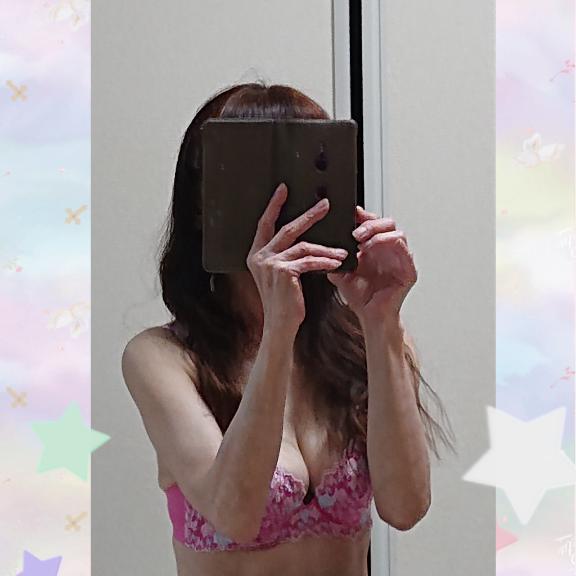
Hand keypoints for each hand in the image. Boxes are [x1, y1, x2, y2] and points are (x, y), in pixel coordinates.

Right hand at [247, 183, 348, 333]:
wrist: (279, 324)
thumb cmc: (283, 302)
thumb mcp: (279, 275)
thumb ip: (284, 256)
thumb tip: (305, 239)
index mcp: (256, 255)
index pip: (265, 224)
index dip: (274, 206)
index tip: (283, 189)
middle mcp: (259, 256)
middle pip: (287, 228)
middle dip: (309, 215)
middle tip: (325, 204)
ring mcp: (270, 264)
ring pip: (303, 246)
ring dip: (326, 248)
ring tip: (343, 250)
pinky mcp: (284, 272)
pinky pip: (309, 261)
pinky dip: (325, 261)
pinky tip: (337, 263)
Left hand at [327, 206, 416, 321]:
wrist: (369, 317)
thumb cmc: (360, 297)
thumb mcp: (341, 272)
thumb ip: (336, 257)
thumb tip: (324, 244)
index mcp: (377, 249)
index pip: (375, 224)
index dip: (365, 216)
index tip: (351, 214)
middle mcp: (391, 252)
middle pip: (388, 223)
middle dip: (370, 223)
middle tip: (355, 232)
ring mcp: (402, 261)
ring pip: (398, 233)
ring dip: (378, 233)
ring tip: (361, 241)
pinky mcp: (409, 272)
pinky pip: (405, 251)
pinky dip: (388, 244)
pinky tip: (372, 248)